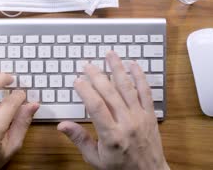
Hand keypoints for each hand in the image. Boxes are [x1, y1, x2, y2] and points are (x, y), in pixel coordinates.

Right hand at [58, 51, 168, 169]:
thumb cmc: (120, 167)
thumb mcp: (95, 158)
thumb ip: (79, 139)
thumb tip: (62, 125)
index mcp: (111, 135)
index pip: (96, 107)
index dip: (86, 91)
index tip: (77, 80)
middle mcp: (127, 123)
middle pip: (110, 93)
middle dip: (97, 76)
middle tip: (87, 65)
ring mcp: (140, 117)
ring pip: (128, 88)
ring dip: (118, 69)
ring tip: (110, 55)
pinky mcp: (150, 114)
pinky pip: (146, 92)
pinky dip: (140, 77)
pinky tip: (133, 65)